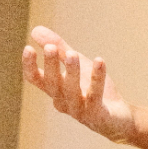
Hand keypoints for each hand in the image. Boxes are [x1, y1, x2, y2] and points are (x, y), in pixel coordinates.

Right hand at [22, 26, 134, 142]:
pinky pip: (95, 96)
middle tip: (50, 47)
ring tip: (72, 54)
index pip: (35, 79)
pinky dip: (97, 78)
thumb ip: (59, 49)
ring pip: (71, 92)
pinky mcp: (97, 115)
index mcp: (54, 90)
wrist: (119, 119)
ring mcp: (79, 110)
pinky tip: (99, 61)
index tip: (28, 48)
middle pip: (52, 84)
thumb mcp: (77, 65)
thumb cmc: (93, 90)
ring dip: (71, 72)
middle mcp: (63, 102)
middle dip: (51, 66)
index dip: (30, 66)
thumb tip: (35, 29)